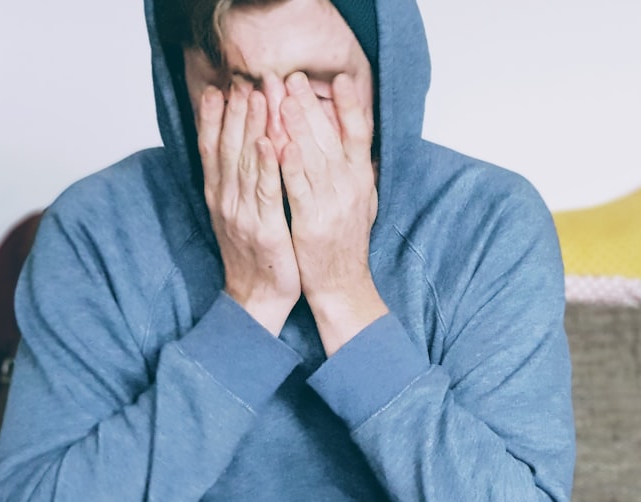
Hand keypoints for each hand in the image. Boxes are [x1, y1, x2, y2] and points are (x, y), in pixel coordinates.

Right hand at [198, 83, 300, 335]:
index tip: (219, 88)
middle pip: (227, 148)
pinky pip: (266, 191)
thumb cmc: (254, 255)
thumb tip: (238, 151)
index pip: (212, 148)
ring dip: (251, 127)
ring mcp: (242, 214)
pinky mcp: (264, 228)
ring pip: (245, 163)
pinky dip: (266, 165)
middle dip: (235, 112)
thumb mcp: (238, 215)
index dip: (214, 117)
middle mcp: (225, 200)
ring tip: (257, 96)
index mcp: (219, 196)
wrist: (256, 299)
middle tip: (243, 80)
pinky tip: (269, 142)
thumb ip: (236, 184)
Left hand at [280, 72, 386, 353]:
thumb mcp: (361, 201)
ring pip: (314, 157)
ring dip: (298, 126)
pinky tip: (279, 144)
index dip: (351, 105)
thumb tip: (355, 138)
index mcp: (361, 180)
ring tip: (281, 97)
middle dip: (310, 105)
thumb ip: (355, 170)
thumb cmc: (345, 243)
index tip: (340, 78)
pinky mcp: (312, 222)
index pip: (360, 134)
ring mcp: (333, 204)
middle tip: (292, 77)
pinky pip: (299, 189)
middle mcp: (351, 188)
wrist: (342, 285)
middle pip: (331, 138)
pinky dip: (290, 166)